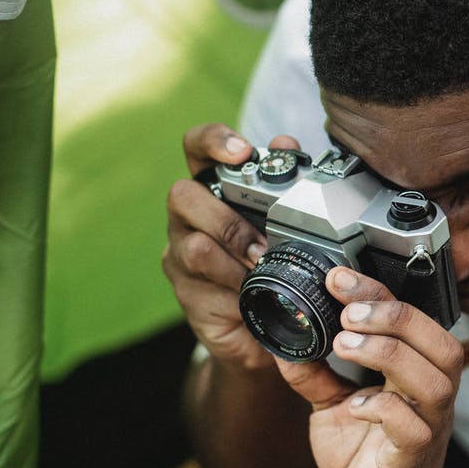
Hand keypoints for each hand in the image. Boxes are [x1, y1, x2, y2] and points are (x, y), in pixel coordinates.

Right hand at [162, 123, 299, 369]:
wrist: (268, 326)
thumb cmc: (273, 263)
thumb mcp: (287, 222)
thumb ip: (285, 182)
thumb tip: (284, 143)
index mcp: (213, 190)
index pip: (196, 148)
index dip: (213, 141)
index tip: (241, 151)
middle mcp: (189, 218)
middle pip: (182, 196)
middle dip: (226, 218)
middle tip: (260, 244)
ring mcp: (181, 256)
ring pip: (194, 246)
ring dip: (235, 260)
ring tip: (262, 272)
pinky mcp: (187, 294)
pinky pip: (204, 289)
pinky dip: (235, 292)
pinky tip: (254, 297)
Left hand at [276, 267, 468, 467]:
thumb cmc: (365, 462)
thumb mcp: (332, 409)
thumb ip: (316, 375)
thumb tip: (286, 338)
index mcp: (418, 374)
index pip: (415, 319)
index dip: (378, 293)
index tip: (338, 278)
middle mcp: (432, 396)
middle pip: (440, 341)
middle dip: (394, 315)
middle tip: (346, 314)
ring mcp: (430, 428)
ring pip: (436, 378)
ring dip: (389, 353)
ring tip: (345, 344)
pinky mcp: (414, 459)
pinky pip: (413, 426)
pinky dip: (382, 407)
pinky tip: (354, 404)